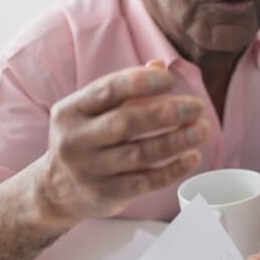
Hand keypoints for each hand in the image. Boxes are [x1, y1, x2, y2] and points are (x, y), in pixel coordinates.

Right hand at [38, 59, 208, 221]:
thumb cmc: (87, 139)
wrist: (56, 190)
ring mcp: (89, 171)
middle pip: (126, 123)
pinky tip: (192, 157)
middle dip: (166, 113)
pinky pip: (145, 183)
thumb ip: (126, 89)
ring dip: (176, 141)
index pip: (107, 90)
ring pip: (139, 154)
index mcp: (71, 110)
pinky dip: (172, 170)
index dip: (141, 82)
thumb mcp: (94, 111)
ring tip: (202, 130)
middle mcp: (75, 140)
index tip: (170, 79)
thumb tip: (159, 65)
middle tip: (197, 107)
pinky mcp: (105, 195)